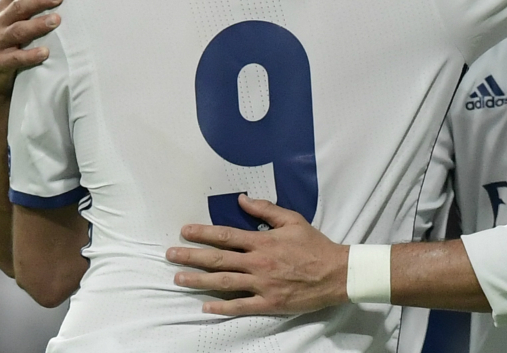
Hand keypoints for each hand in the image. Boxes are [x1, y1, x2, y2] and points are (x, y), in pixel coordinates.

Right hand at [0, 0, 62, 103]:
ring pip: (18, 30)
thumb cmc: (23, 44)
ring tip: (57, 20)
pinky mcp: (0, 62)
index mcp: (7, 8)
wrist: (1, 79)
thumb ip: (42, 8)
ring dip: (38, 24)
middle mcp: (0, 22)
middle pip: (19, 6)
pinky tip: (46, 52)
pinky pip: (15, 58)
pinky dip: (30, 54)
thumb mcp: (28, 23)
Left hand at [167, 195, 348, 315]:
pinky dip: (222, 307)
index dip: (203, 233)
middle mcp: (258, 262)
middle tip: (170, 255)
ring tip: (178, 279)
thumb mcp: (293, 220)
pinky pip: (241, 306)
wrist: (336, 273)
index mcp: (263, 241)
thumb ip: (266, 209)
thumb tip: (242, 199)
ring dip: (199, 281)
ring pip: (224, 283)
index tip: (184, 231)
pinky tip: (206, 307)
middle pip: (218, 260)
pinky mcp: (269, 302)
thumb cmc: (314, 245)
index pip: (226, 236)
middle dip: (191, 257)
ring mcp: (262, 284)